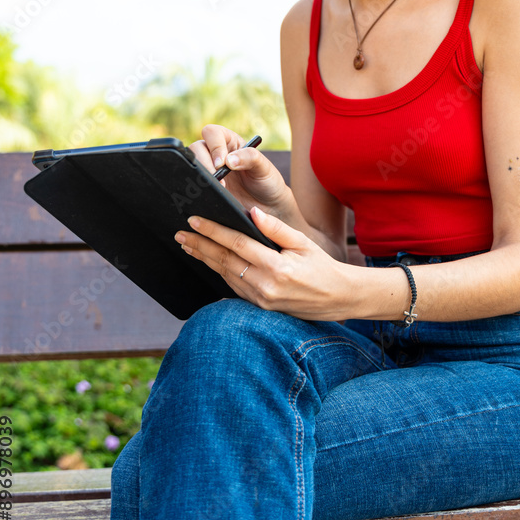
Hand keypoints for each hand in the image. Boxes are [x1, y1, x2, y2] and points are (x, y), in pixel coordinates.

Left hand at [174, 205, 353, 320]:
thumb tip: (251, 212)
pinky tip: (209, 263)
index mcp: (277, 266)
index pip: (237, 244)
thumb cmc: (322, 267)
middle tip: (181, 234)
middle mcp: (266, 285)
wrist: (338, 298)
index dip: (213, 231)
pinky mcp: (260, 307)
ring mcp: (261, 300)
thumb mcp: (303, 242)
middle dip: (200, 245)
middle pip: (224, 261)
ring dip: (205, 259)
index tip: (195, 221)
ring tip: (189, 246)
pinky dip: (219, 273)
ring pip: (225, 276)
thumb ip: (276, 228)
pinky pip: (234, 288)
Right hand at [188, 124, 290, 218]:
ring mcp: (209, 171)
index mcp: (230, 142)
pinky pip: (193, 184)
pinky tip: (211, 196)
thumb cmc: (267, 182)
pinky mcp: (206, 188)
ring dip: (201, 177)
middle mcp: (216, 154)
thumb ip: (250, 158)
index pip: (212, 133)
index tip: (222, 163)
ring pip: (192, 166)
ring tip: (220, 189)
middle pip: (196, 148)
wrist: (268, 207)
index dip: (214, 146)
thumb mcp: (264, 167)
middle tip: (219, 181)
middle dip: (205, 164)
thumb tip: (229, 160)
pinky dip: (198, 189)